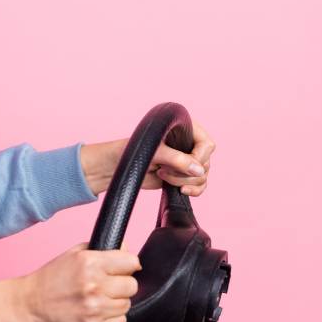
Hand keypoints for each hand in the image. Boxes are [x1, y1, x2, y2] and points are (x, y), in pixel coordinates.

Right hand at [16, 241, 141, 321]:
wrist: (29, 306)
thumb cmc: (50, 279)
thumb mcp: (73, 255)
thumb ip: (102, 250)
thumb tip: (127, 250)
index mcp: (90, 263)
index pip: (132, 262)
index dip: (126, 266)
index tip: (119, 270)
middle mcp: (94, 286)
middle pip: (132, 286)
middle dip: (120, 285)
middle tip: (104, 287)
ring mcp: (94, 310)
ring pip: (126, 305)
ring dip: (114, 303)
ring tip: (95, 301)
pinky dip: (110, 319)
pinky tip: (94, 314)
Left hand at [81, 120, 215, 196]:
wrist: (115, 166)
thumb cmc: (130, 151)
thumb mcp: (154, 152)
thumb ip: (177, 159)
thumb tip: (199, 171)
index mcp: (183, 130)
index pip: (206, 144)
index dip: (200, 157)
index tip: (187, 165)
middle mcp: (187, 146)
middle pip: (205, 163)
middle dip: (187, 172)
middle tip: (164, 170)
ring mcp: (184, 162)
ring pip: (202, 176)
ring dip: (186, 181)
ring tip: (163, 175)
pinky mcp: (180, 177)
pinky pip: (198, 186)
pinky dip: (193, 190)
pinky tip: (181, 190)